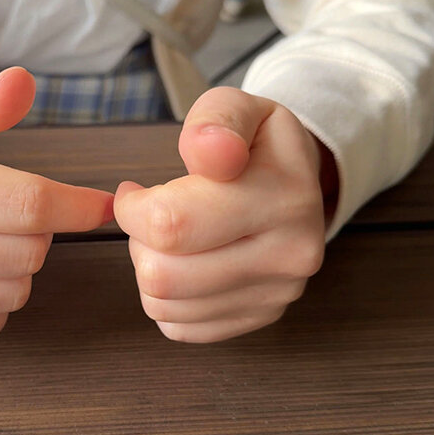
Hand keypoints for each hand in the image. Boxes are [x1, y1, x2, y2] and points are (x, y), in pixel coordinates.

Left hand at [114, 87, 327, 342]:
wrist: (300, 184)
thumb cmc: (255, 144)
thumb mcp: (236, 106)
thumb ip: (215, 121)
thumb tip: (210, 153)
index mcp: (283, 196)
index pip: (171, 224)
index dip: (132, 209)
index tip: (134, 192)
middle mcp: (290, 254)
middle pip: (163, 275)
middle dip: (138, 242)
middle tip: (149, 217)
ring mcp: (278, 294)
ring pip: (165, 306)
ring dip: (148, 270)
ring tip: (168, 238)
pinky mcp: (261, 318)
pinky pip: (181, 328)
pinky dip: (166, 300)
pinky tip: (183, 265)